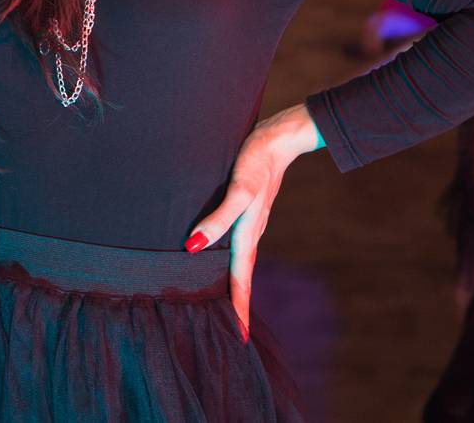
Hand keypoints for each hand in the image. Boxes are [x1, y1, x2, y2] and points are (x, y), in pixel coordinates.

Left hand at [185, 104, 322, 338]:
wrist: (278, 137)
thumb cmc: (256, 160)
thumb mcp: (240, 189)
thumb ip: (219, 218)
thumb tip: (195, 246)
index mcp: (248, 233)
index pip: (241, 279)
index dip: (238, 308)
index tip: (239, 337)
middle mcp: (250, 232)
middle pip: (241, 276)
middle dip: (237, 304)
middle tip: (232, 332)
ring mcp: (251, 222)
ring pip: (239, 261)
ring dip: (234, 284)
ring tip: (226, 305)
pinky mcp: (247, 209)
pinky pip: (237, 244)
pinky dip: (232, 261)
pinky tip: (221, 258)